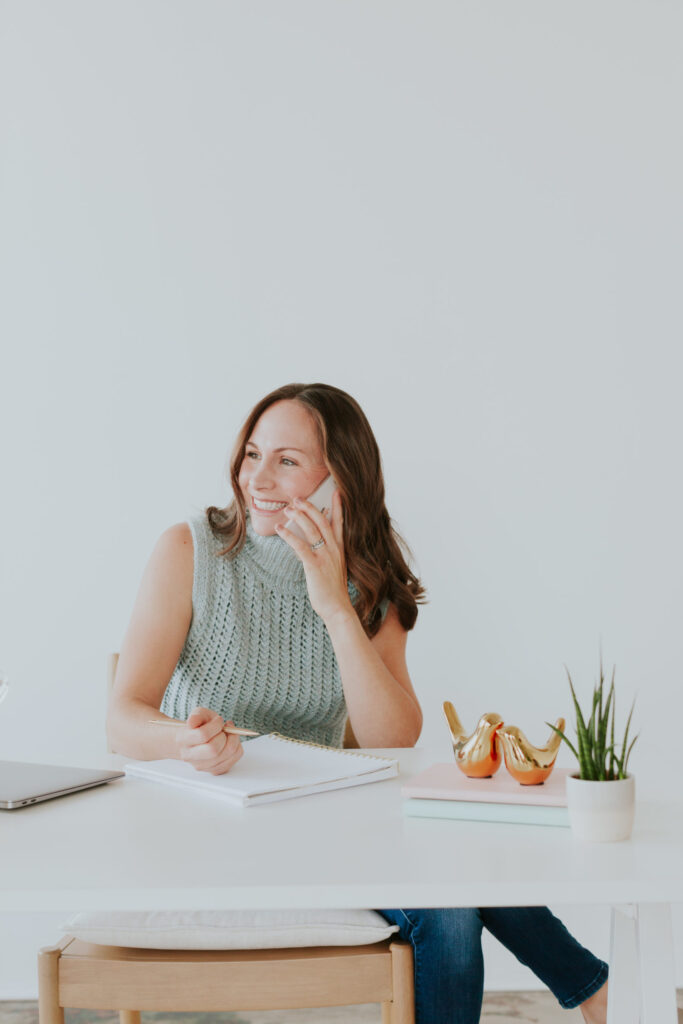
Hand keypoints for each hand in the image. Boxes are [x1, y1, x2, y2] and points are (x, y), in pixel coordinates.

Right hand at [175, 706, 243, 774]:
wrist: (193, 740)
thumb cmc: (198, 726)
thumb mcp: (197, 714)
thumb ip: (196, 716)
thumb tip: (192, 722)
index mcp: (184, 739)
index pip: (202, 735)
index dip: (215, 725)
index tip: (219, 720)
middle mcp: (190, 756)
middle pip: (213, 750)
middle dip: (225, 736)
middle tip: (225, 728)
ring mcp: (202, 766)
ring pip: (226, 755)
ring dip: (233, 741)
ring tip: (229, 733)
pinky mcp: (214, 770)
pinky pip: (233, 760)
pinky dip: (237, 748)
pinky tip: (230, 741)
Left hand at [275, 490, 353, 625]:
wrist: (338, 608)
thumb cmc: (333, 591)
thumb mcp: (334, 568)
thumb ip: (326, 554)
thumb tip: (311, 544)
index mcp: (340, 549)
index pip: (340, 523)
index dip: (338, 506)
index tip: (336, 492)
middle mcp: (334, 550)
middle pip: (323, 521)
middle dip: (310, 507)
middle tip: (298, 498)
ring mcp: (326, 556)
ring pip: (312, 529)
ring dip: (299, 516)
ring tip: (288, 508)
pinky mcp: (315, 565)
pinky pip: (300, 546)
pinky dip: (289, 535)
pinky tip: (280, 529)